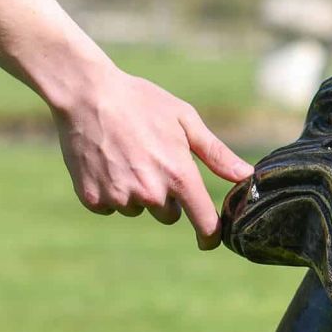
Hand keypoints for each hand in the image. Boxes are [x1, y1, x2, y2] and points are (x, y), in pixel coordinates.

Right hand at [50, 64, 251, 248]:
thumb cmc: (141, 101)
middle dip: (165, 196)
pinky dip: (108, 190)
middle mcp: (151, 192)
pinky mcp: (93, 199)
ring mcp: (120, 197)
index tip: (209, 240)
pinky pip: (110, 207)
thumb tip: (247, 176)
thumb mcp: (184, 119)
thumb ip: (216, 154)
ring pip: (138, 209)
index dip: (210, 236)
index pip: (204, 223)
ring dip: (135, 192)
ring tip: (123, 156)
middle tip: (150, 161)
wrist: (85, 92)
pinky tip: (103, 162)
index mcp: (179, 175)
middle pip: (169, 214)